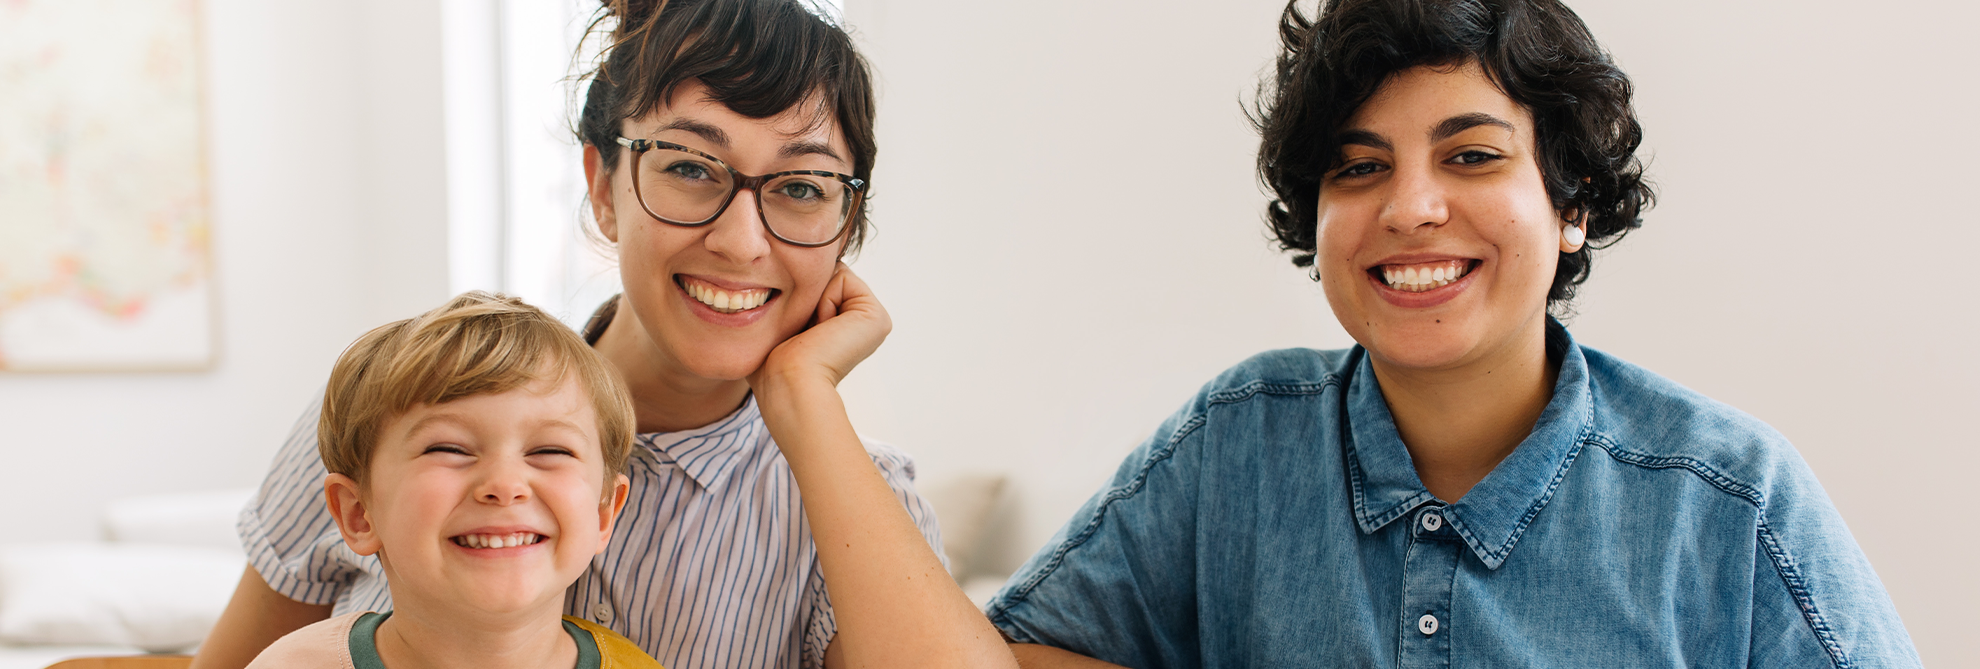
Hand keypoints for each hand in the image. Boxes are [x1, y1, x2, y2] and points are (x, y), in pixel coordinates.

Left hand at [750, 262, 890, 390]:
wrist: (788, 381)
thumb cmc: (774, 362)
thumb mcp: (780, 322)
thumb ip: (792, 297)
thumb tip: (801, 271)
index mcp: (844, 328)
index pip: (816, 285)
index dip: (797, 297)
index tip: (795, 332)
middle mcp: (861, 325)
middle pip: (825, 277)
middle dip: (806, 294)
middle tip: (804, 332)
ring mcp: (873, 321)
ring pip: (833, 274)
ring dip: (813, 299)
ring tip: (813, 332)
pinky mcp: (877, 317)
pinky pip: (842, 277)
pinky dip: (824, 298)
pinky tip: (823, 328)